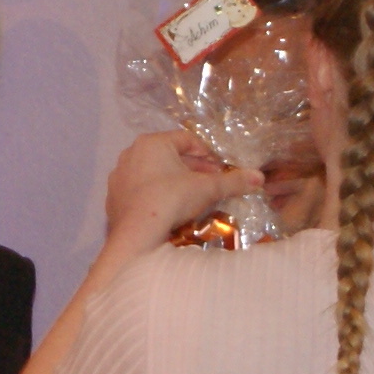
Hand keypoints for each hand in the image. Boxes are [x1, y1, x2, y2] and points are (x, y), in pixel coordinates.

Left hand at [102, 129, 255, 251]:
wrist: (137, 233)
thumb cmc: (171, 199)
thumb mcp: (206, 189)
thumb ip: (232, 181)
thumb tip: (259, 177)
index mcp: (152, 143)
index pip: (187, 140)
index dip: (208, 153)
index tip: (221, 168)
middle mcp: (132, 153)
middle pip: (170, 156)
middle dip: (193, 169)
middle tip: (212, 183)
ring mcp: (120, 176)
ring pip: (154, 174)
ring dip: (174, 182)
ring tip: (193, 197)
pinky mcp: (114, 198)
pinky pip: (140, 191)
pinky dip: (156, 196)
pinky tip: (169, 210)